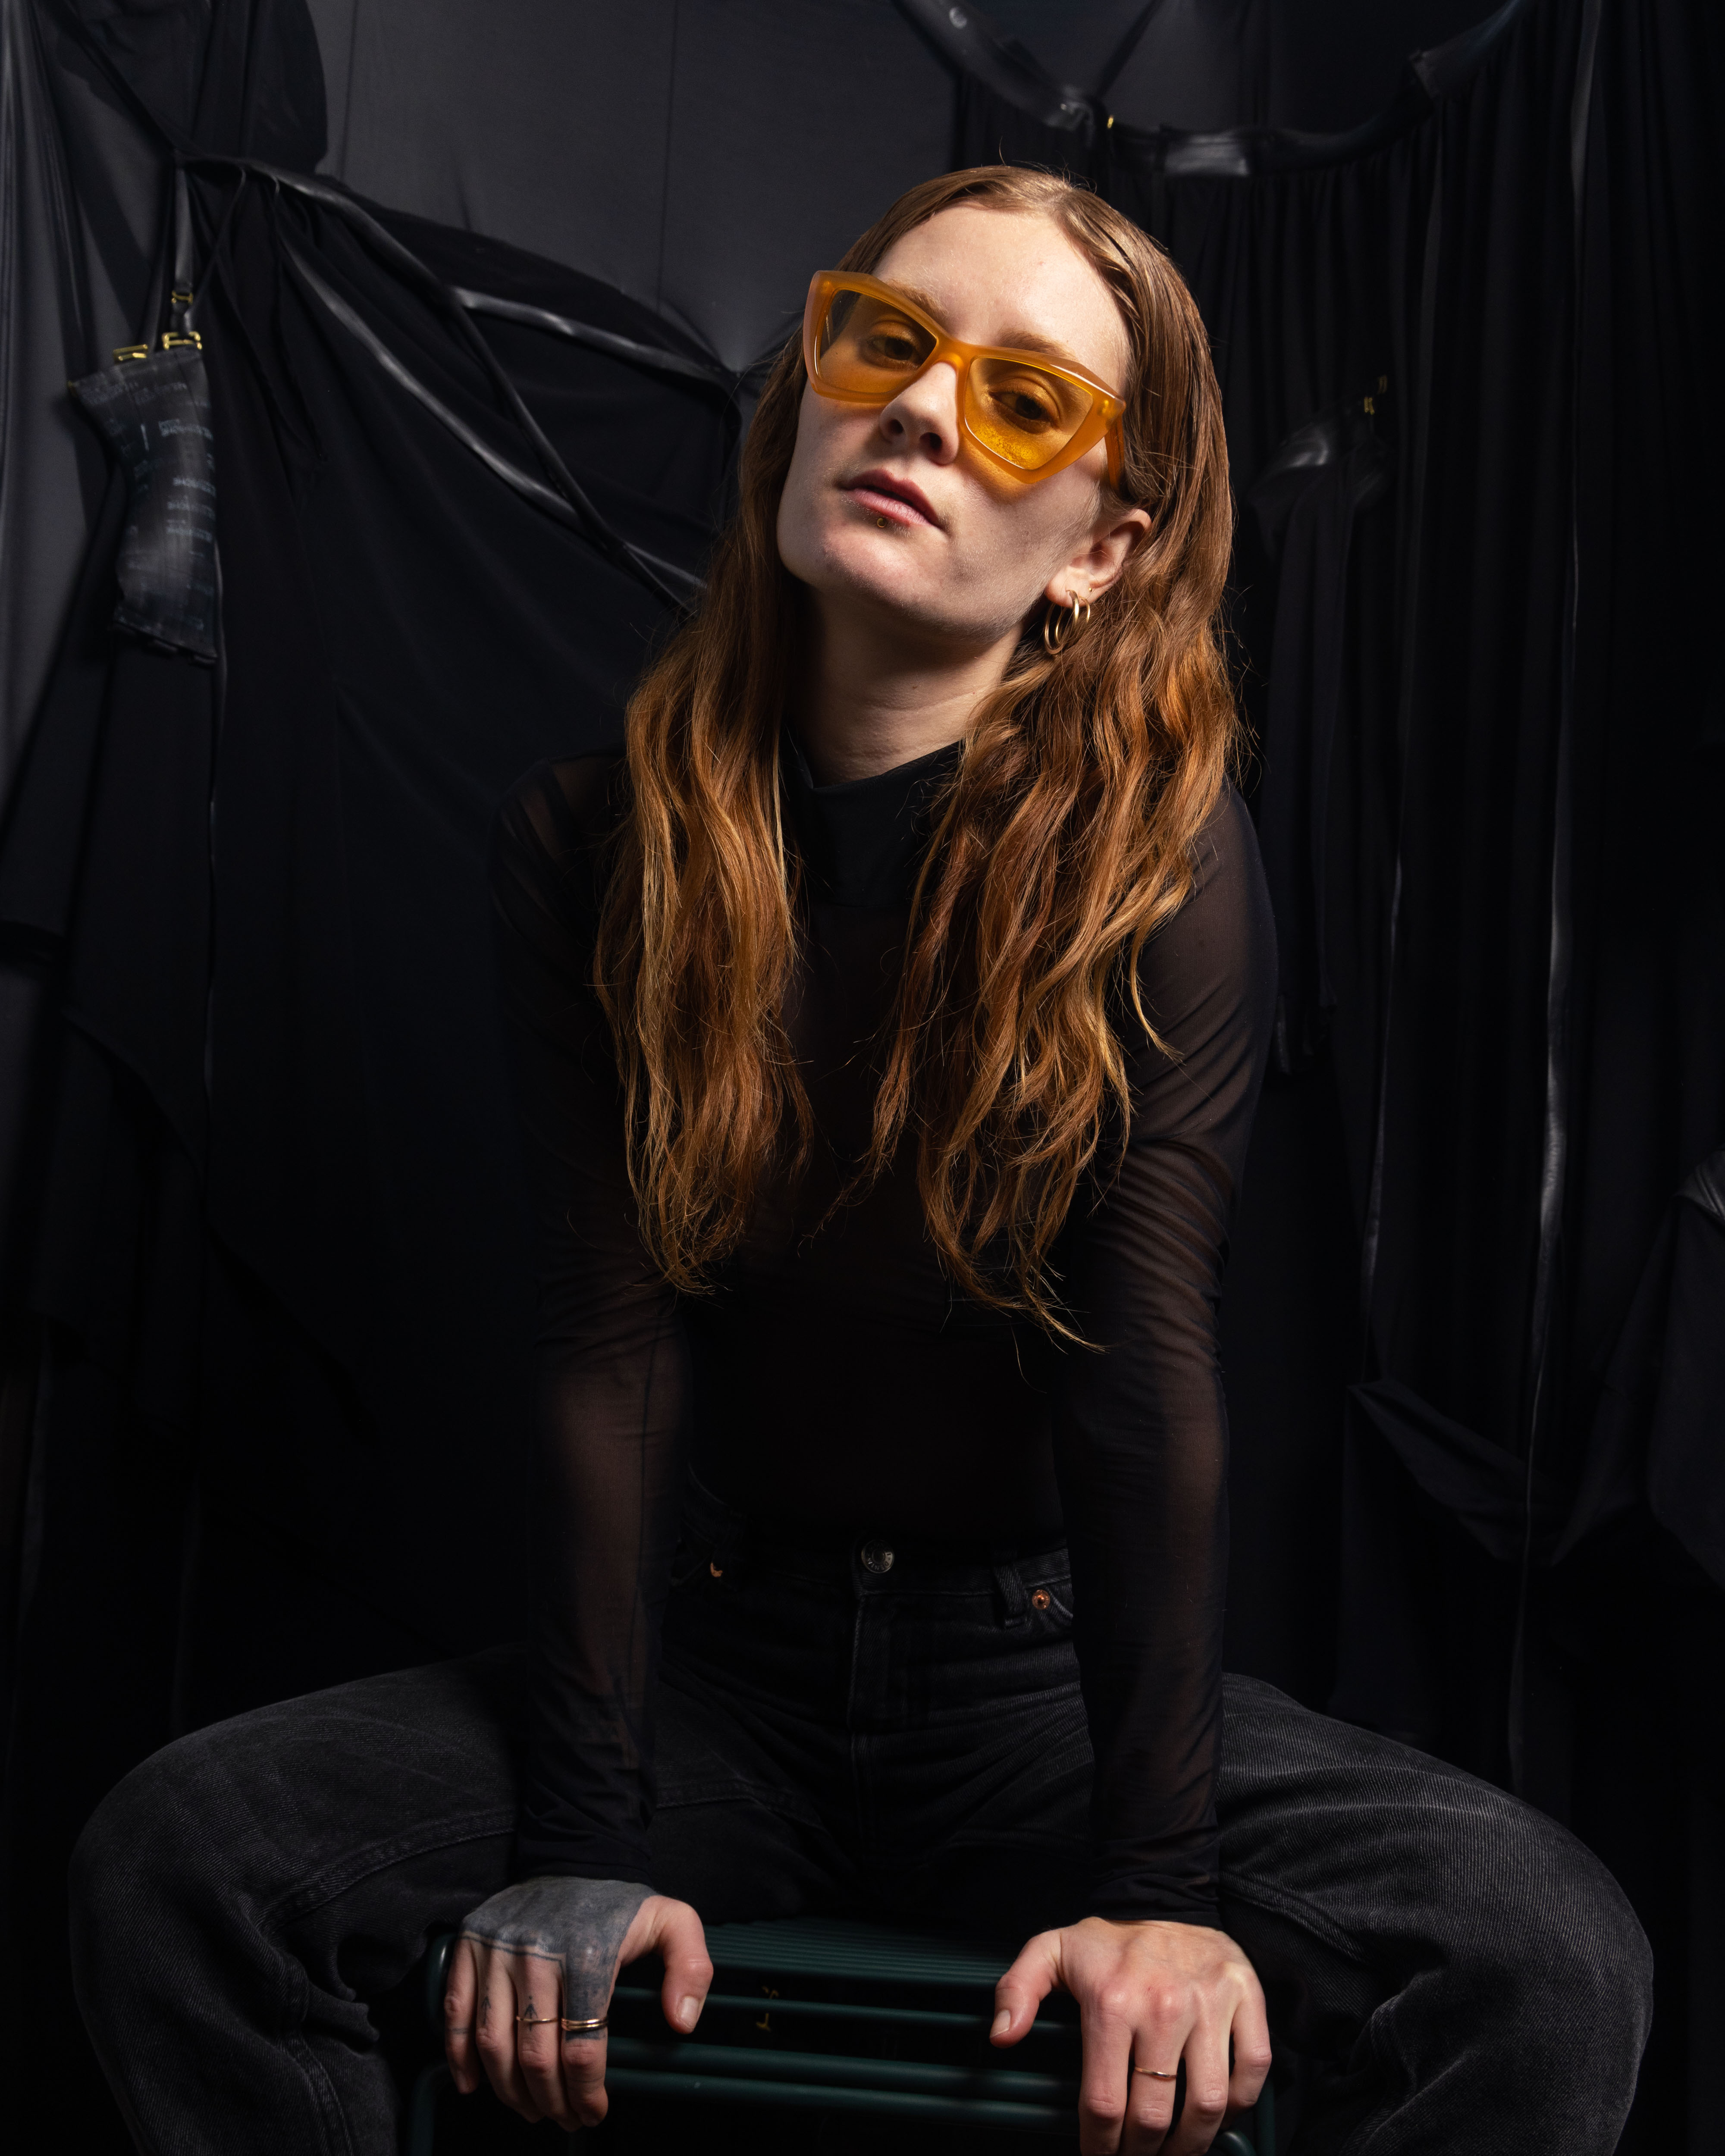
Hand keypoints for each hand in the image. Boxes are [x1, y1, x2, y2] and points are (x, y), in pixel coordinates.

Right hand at [443, 1876, 712, 2128]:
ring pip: (493, 2042)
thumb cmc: (622, 1904)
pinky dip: (459, 2056)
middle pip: (535, 2054)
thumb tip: (682, 2022)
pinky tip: (475, 2085)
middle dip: (550, 2102)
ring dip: (509, 2090)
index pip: (581, 2047)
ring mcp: (497, 1948)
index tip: (593, 2112)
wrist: (574, 1856)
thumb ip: (692, 1968)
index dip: (586, 2092)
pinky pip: (456, 2011)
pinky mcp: (469, 1944)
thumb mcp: (675, 1922)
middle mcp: (537, 1952)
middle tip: (564, 2119)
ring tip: (531, 2109)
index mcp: (587, 1953)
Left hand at [991, 1916, 1269, 2155]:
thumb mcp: (1049, 1952)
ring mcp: (1209, 2003)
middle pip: (1155, 2115)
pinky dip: (1240, 2105)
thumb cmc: (1107, 1940)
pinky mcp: (1246, 1998)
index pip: (1105, 2104)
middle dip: (1142, 2153)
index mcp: (1111, 2003)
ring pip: (1208, 2103)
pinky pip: (1252, 2069)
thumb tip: (1001, 2036)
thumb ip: (1016, 1991)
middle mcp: (1162, 2006)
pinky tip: (1218, 2115)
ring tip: (1175, 2152)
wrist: (1164, 1895)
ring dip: (1191, 2144)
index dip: (1100, 2147)